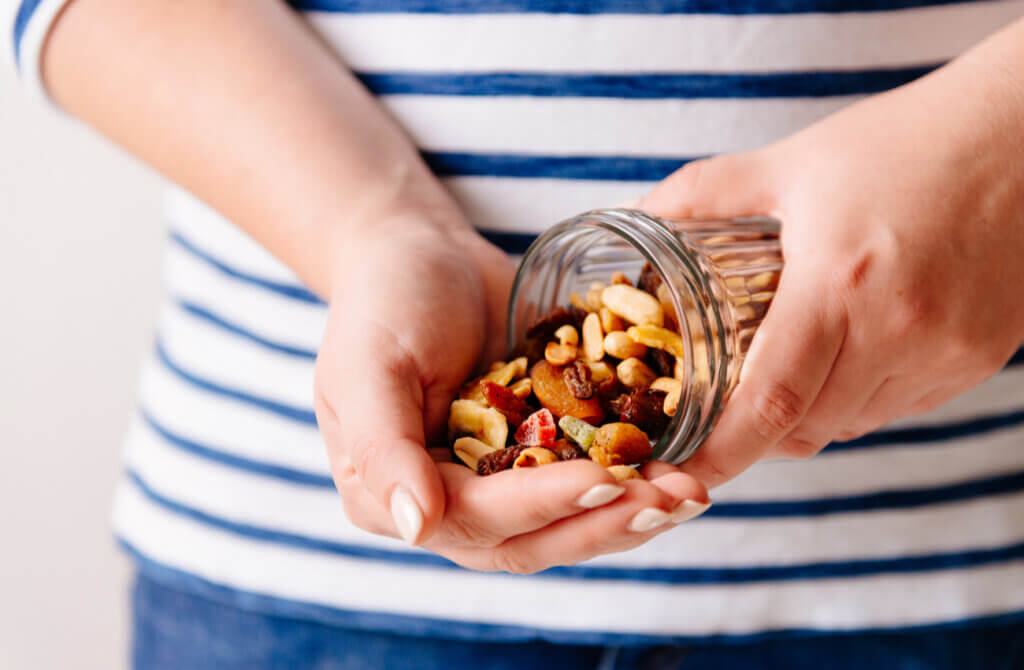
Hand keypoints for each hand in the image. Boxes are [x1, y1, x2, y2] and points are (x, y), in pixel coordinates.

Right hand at [314, 216, 708, 572]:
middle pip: (532, 539)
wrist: (422, 254)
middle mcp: (449, 504)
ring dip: (630, 512)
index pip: (476, 520)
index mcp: (393, 497)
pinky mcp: (541, 452)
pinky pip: (590, 476)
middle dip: (603, 523)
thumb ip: (381, 449)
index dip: (543, 506)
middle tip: (669, 501)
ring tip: (690, 492)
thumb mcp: (368, 365)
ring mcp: (498, 482)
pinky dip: (635, 475)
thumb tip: (417, 528)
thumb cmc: (383, 301)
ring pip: (569, 522)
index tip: (605, 481)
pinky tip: (684, 463)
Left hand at [639, 51, 1023, 488]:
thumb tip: (638, 212)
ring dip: (808, 417)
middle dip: (755, 435)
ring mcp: (946, 352)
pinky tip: (847, 358)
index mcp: (838, 286)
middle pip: (806, 428)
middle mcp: (897, 331)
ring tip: (782, 377)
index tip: (682, 469)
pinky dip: (860, 401)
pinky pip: (902, 408)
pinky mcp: (979, 359)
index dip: (720, 451)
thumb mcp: (794, 163)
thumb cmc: (906, 142)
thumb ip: (706, 192)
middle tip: (720, 413)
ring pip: (853, 424)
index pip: (769, 404)